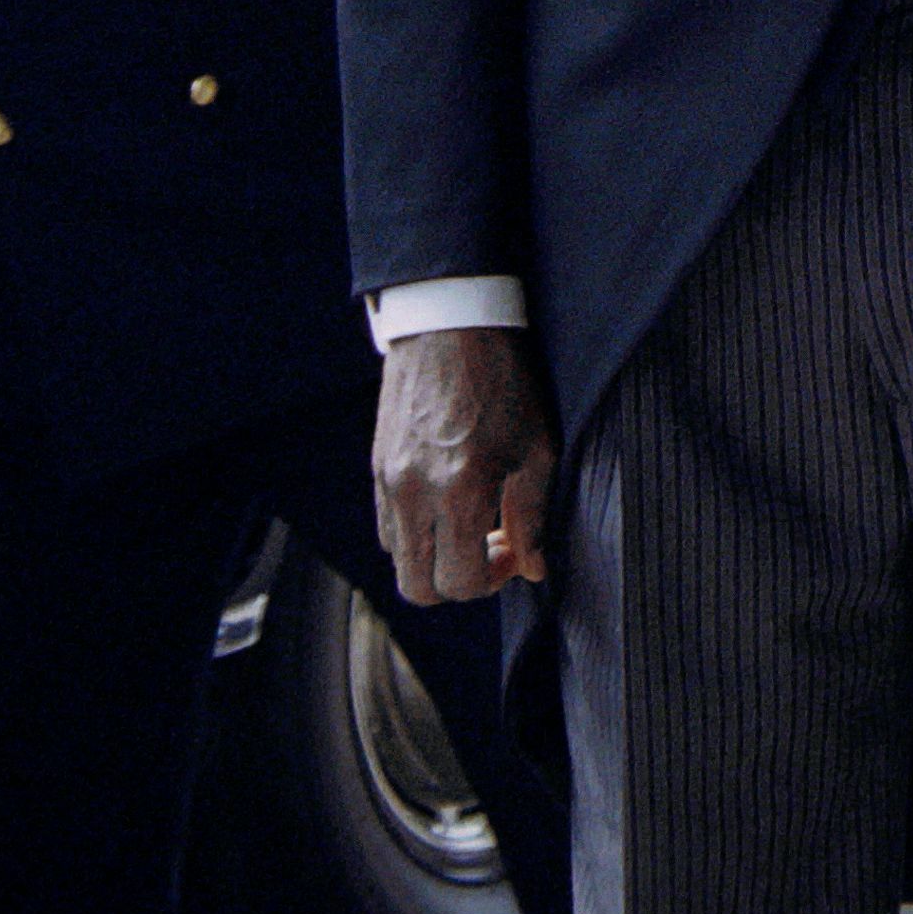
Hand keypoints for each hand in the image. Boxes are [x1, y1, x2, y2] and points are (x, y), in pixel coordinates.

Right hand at [373, 327, 557, 604]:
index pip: (460, 582)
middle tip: (487, 550)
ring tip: (466, 525)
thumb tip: (533, 568)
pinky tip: (445, 502)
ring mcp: (388, 482)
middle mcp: (414, 494)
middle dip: (456, 583)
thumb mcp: (536, 447)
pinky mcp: (375, 467)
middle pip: (417, 588)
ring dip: (432, 559)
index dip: (491, 581)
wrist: (451, 325)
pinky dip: (414, 532)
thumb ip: (533, 516)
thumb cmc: (502, 381)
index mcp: (459, 492)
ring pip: (398, 560)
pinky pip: (387, 525)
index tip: (511, 554)